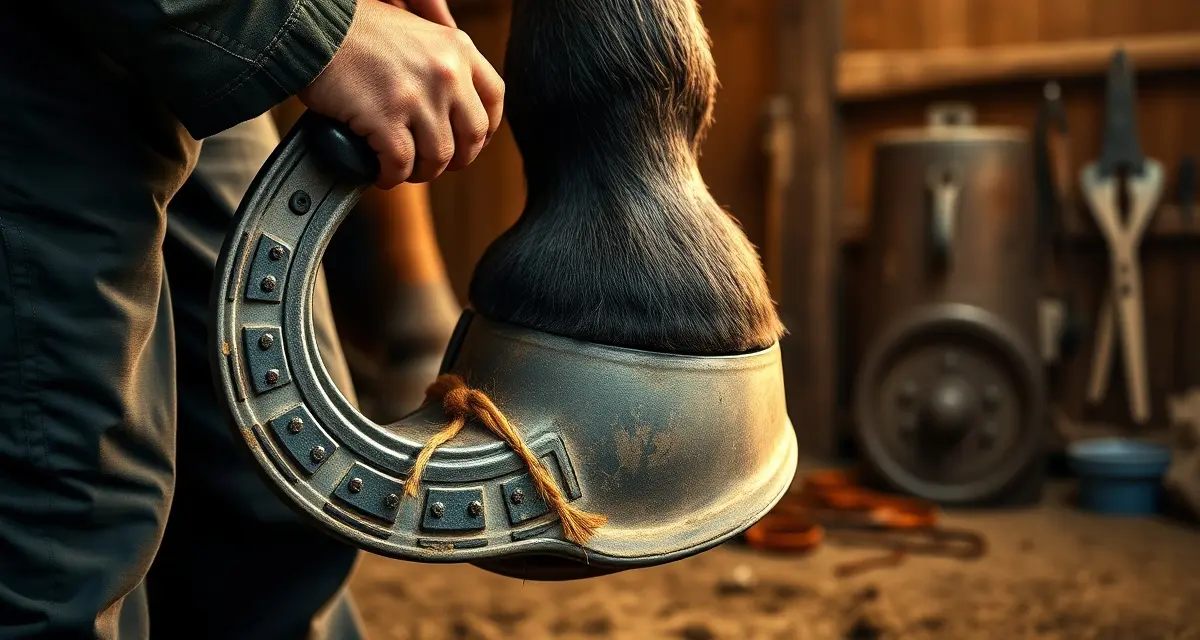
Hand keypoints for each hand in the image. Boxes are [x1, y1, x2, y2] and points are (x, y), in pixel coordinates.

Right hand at [299, 0, 503, 187]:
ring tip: (403, 169)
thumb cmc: (357, 31)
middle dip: (455, 160)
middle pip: (472, 137)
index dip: (487, 130)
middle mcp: (446, 72)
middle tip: (433, 162)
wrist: (312, 28)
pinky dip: (391, 176)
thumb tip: (459, 98)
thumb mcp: (415, 30)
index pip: (494, 98)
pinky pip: (400, 165)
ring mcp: (417, 96)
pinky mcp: (385, 118)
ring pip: (438, 158)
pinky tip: (381, 173)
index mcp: (458, 48)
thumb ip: (442, 60)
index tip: (472, 142)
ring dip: (420, 172)